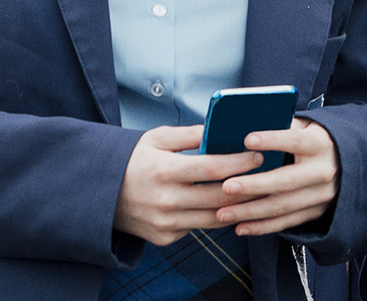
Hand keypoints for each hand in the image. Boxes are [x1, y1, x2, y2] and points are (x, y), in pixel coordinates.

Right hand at [113, 125, 262, 246]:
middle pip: (219, 198)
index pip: (212, 169)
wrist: (99, 193)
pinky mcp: (164, 238)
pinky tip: (225, 206)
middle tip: (267, 176)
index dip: (239, 163)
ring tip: (255, 192)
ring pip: (213, 219)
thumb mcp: (156, 138)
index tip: (258, 157)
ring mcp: (165, 223)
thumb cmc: (132, 160)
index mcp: (164, 170)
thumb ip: (191, 135)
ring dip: (237, 207)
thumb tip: (222, 129)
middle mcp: (165, 200)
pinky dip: (212, 217)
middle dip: (247, 187)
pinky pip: (196, 228)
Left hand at [215, 118, 339, 236]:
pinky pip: (287, 222)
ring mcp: (322, 195)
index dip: (272, 140)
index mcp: (319, 144)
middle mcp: (323, 171)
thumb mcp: (304, 126)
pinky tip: (240, 227)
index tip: (247, 139)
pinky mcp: (317, 212)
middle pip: (285, 180)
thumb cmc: (312, 139)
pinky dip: (262, 227)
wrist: (345, 162)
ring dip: (251, 212)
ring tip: (223, 213)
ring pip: (283, 206)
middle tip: (226, 187)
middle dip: (254, 185)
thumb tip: (241, 126)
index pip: (294, 141)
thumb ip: (279, 125)